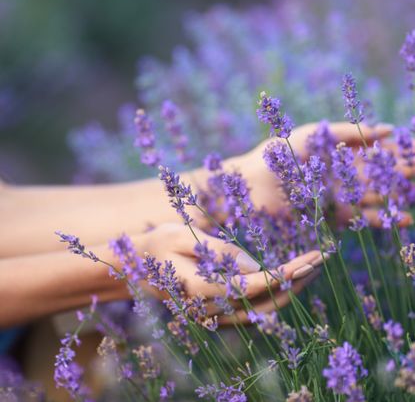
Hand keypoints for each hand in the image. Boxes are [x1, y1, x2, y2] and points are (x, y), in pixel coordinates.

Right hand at [135, 223, 323, 321]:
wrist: (133, 269)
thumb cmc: (157, 246)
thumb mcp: (183, 238)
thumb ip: (220, 252)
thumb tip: (256, 267)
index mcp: (204, 290)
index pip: (257, 286)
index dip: (287, 273)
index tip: (312, 257)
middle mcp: (213, 309)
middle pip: (267, 302)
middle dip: (298, 280)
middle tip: (321, 258)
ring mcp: (214, 314)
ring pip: (262, 309)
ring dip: (290, 288)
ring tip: (311, 266)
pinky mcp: (215, 311)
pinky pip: (252, 307)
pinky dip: (274, 292)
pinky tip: (286, 277)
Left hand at [231, 122, 413, 227]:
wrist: (250, 184)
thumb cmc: (277, 154)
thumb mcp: (313, 135)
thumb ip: (348, 132)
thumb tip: (387, 129)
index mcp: (337, 152)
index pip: (376, 150)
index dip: (399, 150)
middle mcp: (341, 175)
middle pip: (380, 174)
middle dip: (405, 174)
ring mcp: (338, 196)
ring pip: (376, 197)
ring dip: (398, 197)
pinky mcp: (330, 216)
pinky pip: (360, 218)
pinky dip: (381, 219)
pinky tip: (402, 219)